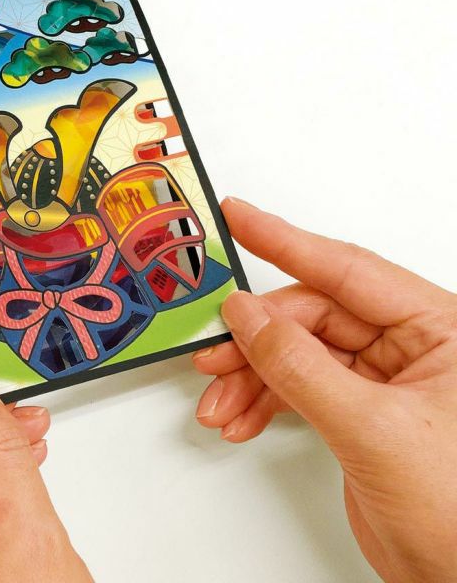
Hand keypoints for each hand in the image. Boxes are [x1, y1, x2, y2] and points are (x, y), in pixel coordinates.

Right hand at [193, 197, 456, 582]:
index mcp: (439, 328)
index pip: (347, 269)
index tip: (238, 217)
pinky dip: (264, 400)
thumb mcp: (374, 430)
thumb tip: (248, 315)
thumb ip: (301, 366)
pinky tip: (241, 417)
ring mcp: (382, 377)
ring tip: (220, 400)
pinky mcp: (360, 410)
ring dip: (252, 376)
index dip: (284, 240)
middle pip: (311, 315)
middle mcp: (411, 344)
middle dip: (255, 338)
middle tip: (213, 345)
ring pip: (298, 353)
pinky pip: (299, 386)